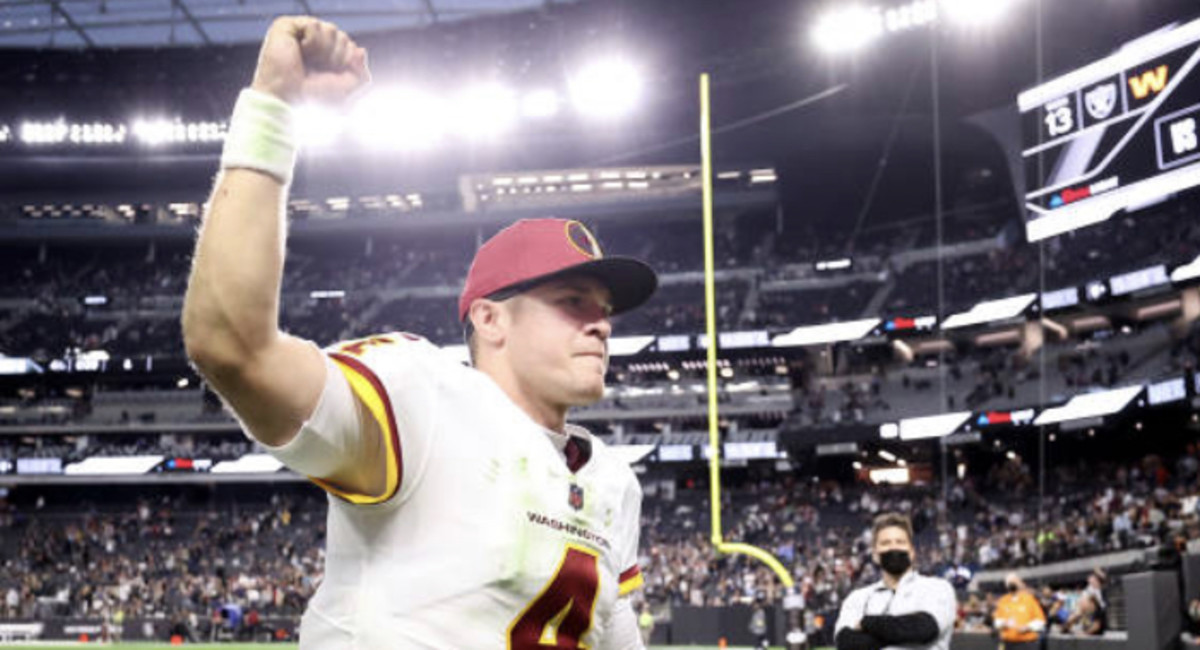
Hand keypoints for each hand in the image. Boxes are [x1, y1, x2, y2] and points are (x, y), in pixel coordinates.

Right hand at [250, 16, 369, 104]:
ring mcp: (300, 34)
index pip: (350, 46)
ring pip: (330, 29)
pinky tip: (300, 52)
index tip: (333, 75)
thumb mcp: (346, 90)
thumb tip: (360, 50)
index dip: (348, 60)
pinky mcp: (286, 27)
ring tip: (309, 62)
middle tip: (319, 71)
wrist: (288, 101)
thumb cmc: (313, 99)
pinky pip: (314, 25)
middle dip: (337, 57)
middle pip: (342, 36)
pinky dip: (312, 42)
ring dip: (324, 51)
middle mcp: (314, 45)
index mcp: (326, 58)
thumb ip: (361, 74)